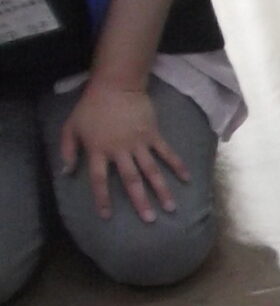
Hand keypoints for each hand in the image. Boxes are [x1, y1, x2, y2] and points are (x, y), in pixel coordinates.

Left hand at [56, 81, 186, 222]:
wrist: (115, 86)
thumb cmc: (91, 107)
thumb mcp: (71, 126)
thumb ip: (67, 149)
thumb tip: (66, 172)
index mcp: (99, 150)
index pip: (99, 179)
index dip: (102, 198)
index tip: (106, 216)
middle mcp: (120, 151)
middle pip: (131, 180)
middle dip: (140, 201)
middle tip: (149, 219)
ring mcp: (139, 143)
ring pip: (151, 171)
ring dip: (161, 190)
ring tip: (171, 207)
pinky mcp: (153, 135)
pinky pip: (167, 153)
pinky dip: (177, 165)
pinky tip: (186, 179)